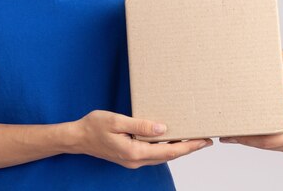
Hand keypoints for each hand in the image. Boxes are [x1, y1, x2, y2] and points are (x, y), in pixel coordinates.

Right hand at [72, 110, 212, 168]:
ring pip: (162, 156)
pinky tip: (169, 140)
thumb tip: (163, 129)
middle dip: (188, 149)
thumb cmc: (94, 126)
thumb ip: (140, 126)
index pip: (168, 151)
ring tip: (192, 140)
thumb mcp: (117, 122)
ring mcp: (133, 160)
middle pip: (169, 156)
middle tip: (205, 140)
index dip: (188, 147)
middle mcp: (136, 160)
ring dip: (178, 149)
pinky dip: (165, 148)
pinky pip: (153, 154)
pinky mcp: (130, 156)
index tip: (203, 141)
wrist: (78, 138)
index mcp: (134, 152)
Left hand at [220, 79, 282, 154]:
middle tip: (224, 135)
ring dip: (246, 140)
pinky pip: (266, 142)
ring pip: (264, 145)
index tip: (235, 134)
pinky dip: (253, 138)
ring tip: (227, 135)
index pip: (269, 141)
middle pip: (264, 145)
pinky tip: (238, 135)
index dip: (250, 138)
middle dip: (244, 140)